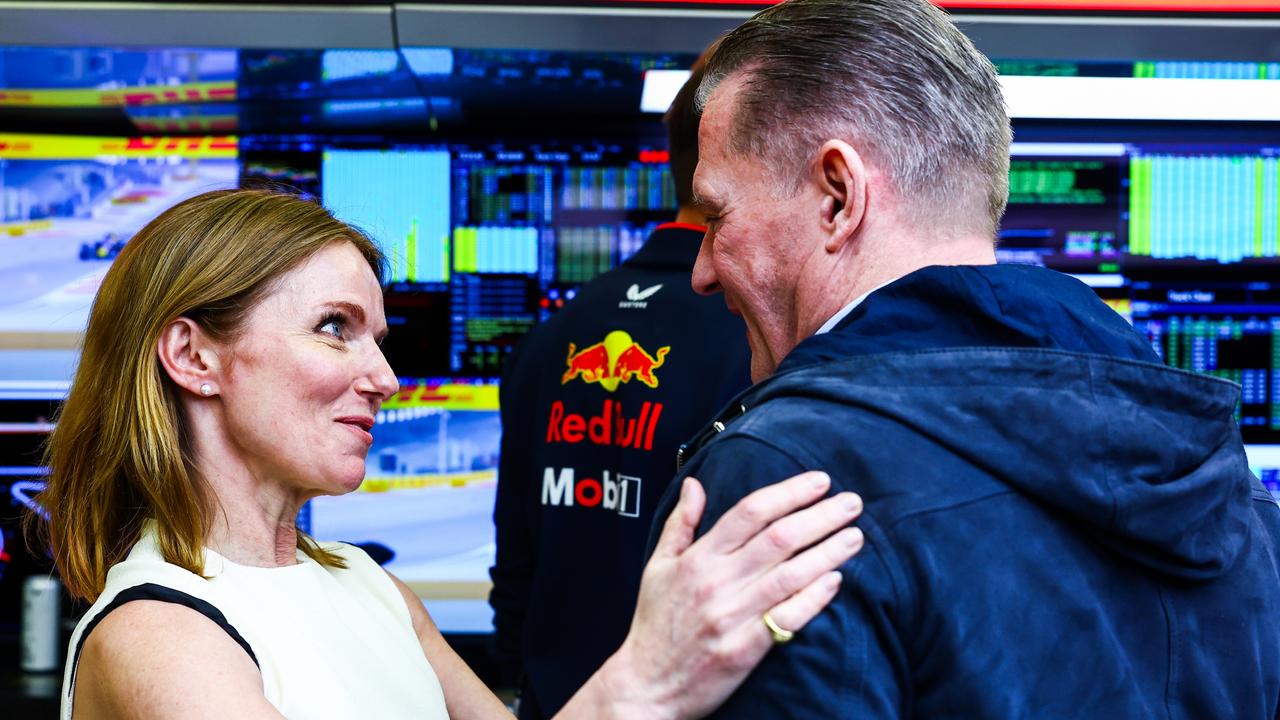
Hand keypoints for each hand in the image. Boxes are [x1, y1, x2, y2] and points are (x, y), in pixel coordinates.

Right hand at [596, 471, 862, 719]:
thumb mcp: (657, 567)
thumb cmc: (655, 624)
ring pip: (790, 575)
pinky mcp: (744, 650)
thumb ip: (679, 523)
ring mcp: (731, 617)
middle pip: (779, 538)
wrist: (647, 685)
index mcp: (698, 559)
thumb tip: (694, 484)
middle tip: (852, 503)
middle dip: (821, 516)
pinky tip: (836, 580)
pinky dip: (814, 597)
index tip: (820, 481)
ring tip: (855, 536)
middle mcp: (716, 583)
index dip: (790, 492)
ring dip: (828, 552)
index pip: (750, 512)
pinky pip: (787, 618)